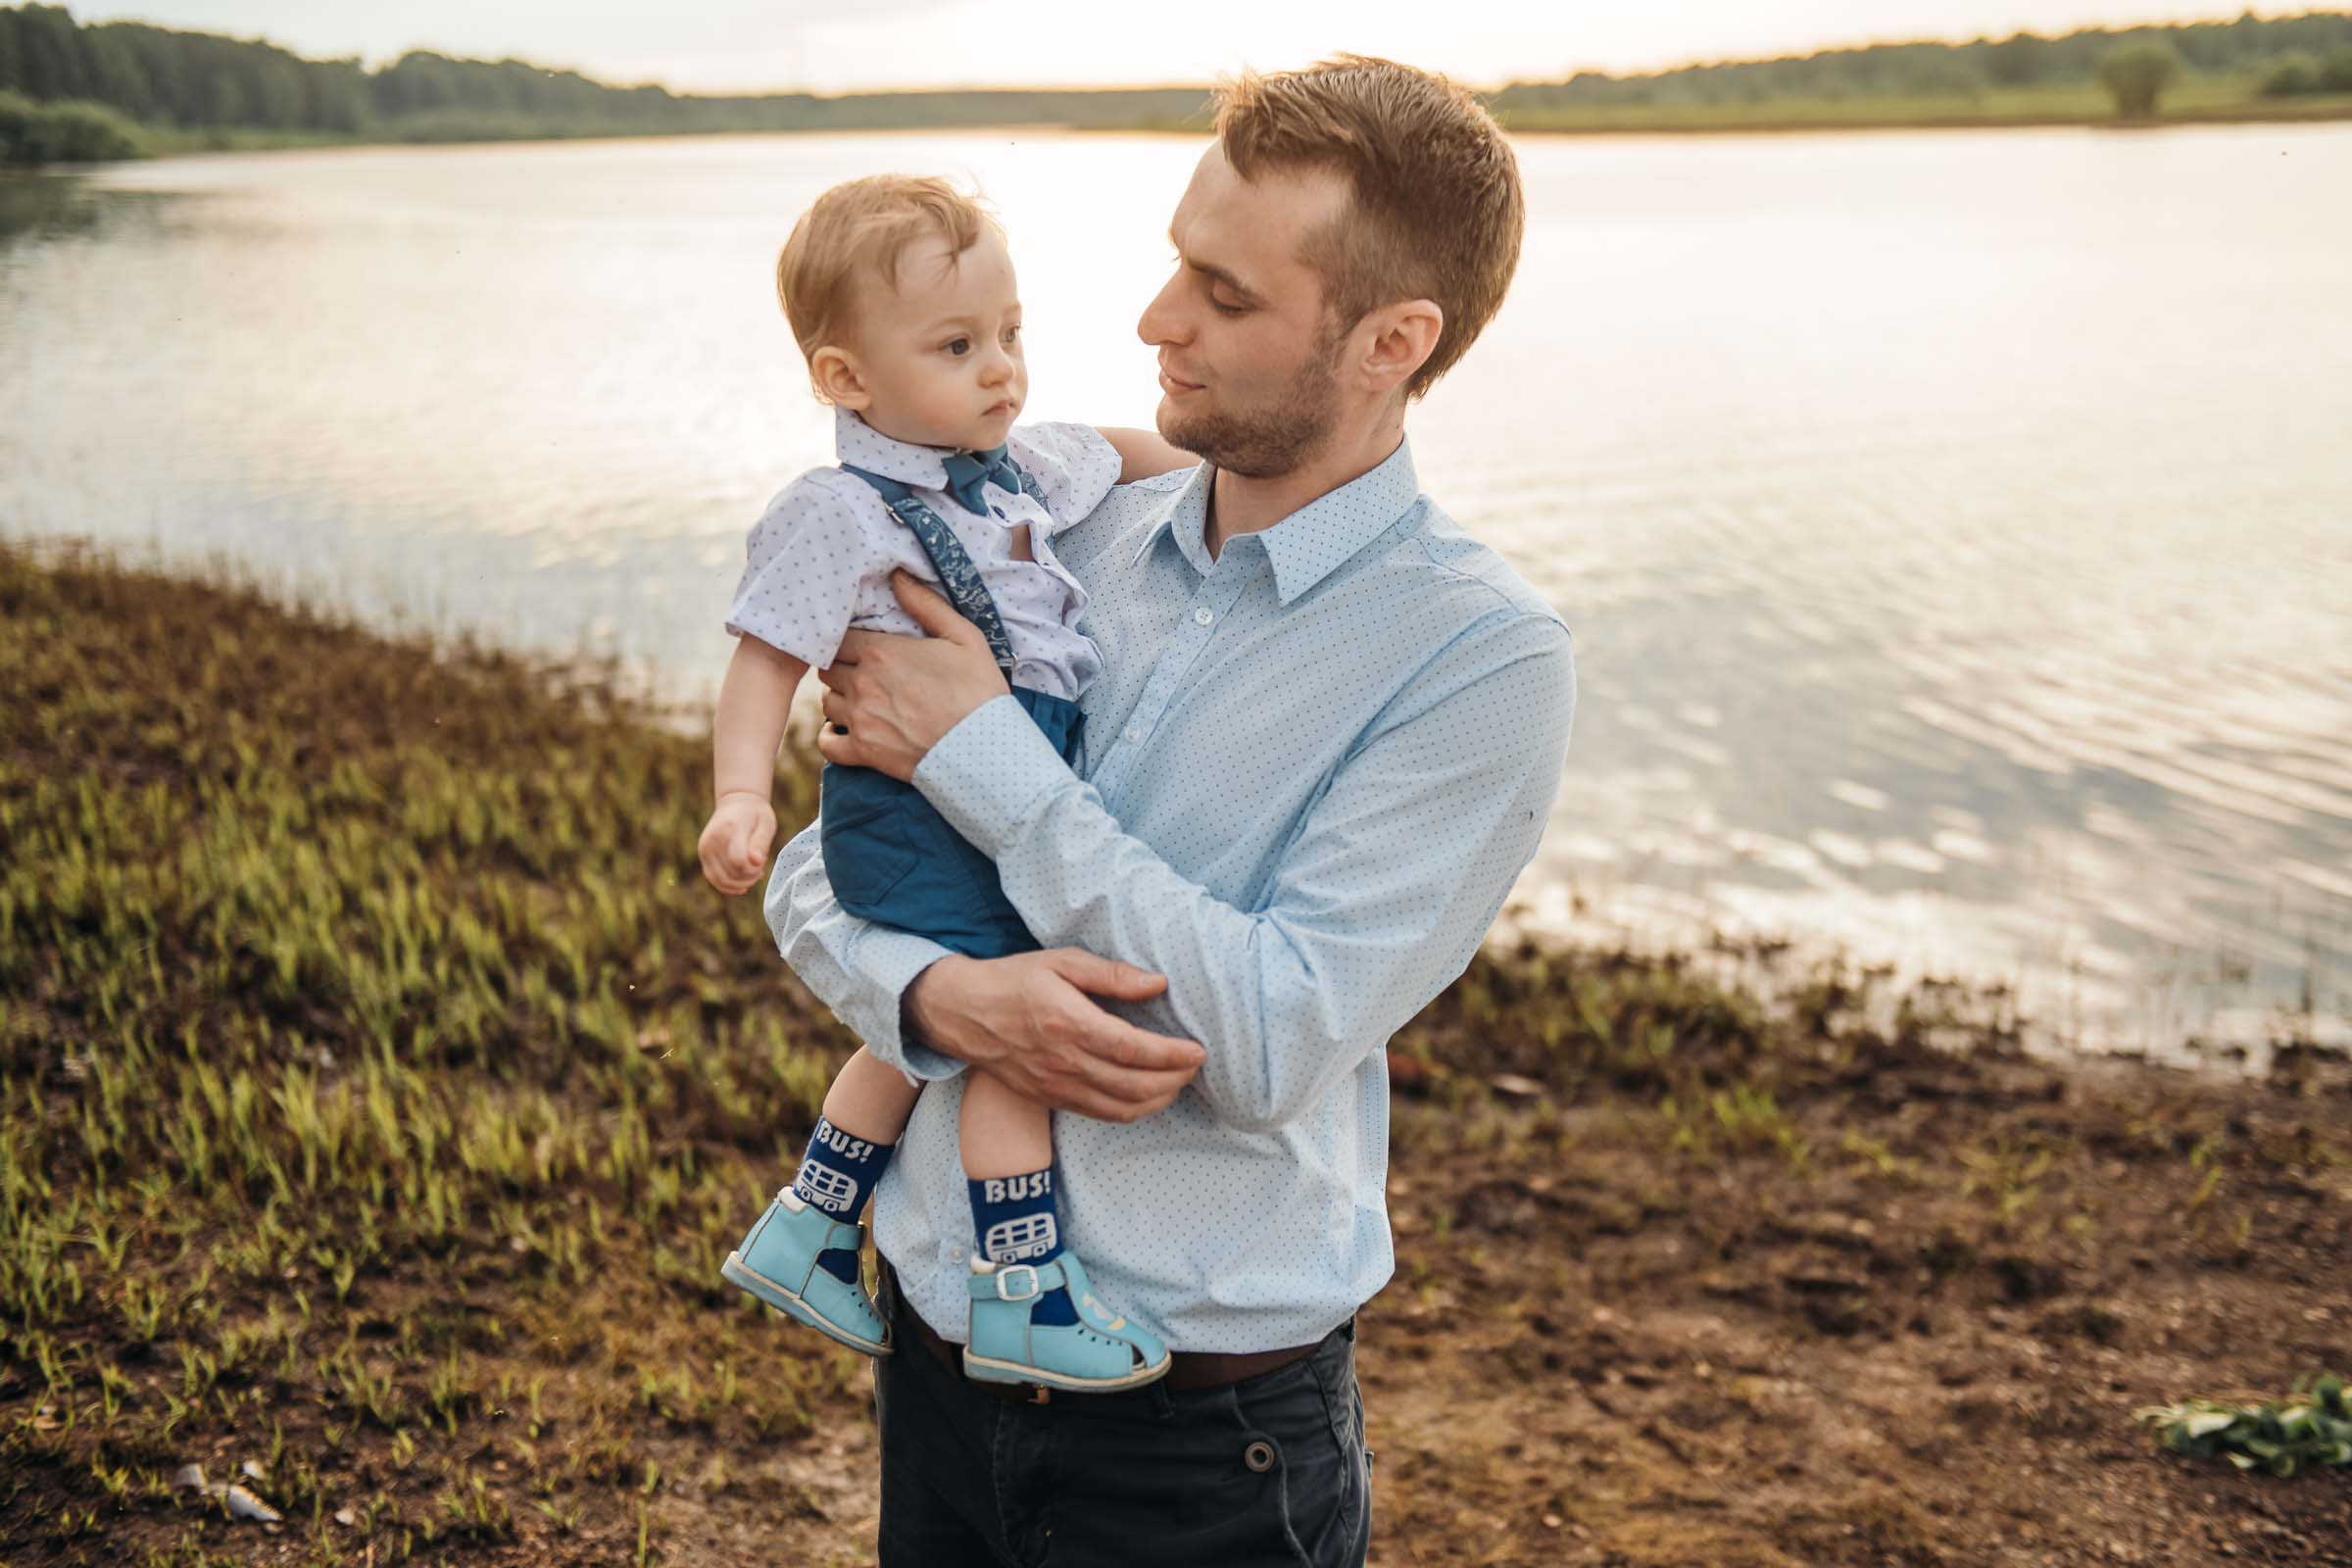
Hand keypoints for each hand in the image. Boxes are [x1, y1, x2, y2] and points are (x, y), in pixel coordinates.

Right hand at [697, 792, 776, 894]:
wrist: (736, 803)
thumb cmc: (755, 815)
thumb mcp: (766, 823)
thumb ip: (762, 842)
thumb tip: (757, 861)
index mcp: (730, 829)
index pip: (738, 861)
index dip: (753, 869)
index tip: (763, 862)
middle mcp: (712, 840)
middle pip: (730, 874)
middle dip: (749, 877)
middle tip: (760, 868)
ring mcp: (704, 848)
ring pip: (720, 880)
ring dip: (740, 883)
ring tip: (752, 873)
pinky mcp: (703, 855)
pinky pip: (713, 879)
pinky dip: (729, 886)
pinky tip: (743, 884)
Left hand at [815, 571, 1008, 781]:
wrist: (985, 748)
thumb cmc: (979, 690)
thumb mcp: (964, 637)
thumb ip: (926, 604)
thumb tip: (898, 574)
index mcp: (882, 652)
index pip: (839, 638)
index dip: (849, 641)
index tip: (862, 646)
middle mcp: (862, 683)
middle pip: (827, 668)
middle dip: (841, 667)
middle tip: (861, 671)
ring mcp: (860, 719)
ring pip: (826, 702)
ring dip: (839, 699)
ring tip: (859, 700)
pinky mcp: (864, 752)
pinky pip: (827, 743)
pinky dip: (832, 737)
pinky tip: (847, 731)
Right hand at [906, 949, 1206, 1122]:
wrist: (962, 1013)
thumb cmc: (1014, 980)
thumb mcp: (1061, 962)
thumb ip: (1111, 975)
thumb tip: (1157, 983)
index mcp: (1069, 1023)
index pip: (1133, 1049)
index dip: (1171, 1055)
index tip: (1198, 1050)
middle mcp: (1064, 1061)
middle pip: (1134, 1085)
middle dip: (1174, 1079)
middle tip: (1195, 1065)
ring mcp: (1056, 1086)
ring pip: (1121, 1108)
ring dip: (1158, 1100)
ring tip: (1178, 1081)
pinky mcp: (1051, 1099)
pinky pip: (1101, 1114)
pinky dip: (1132, 1110)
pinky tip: (1148, 1096)